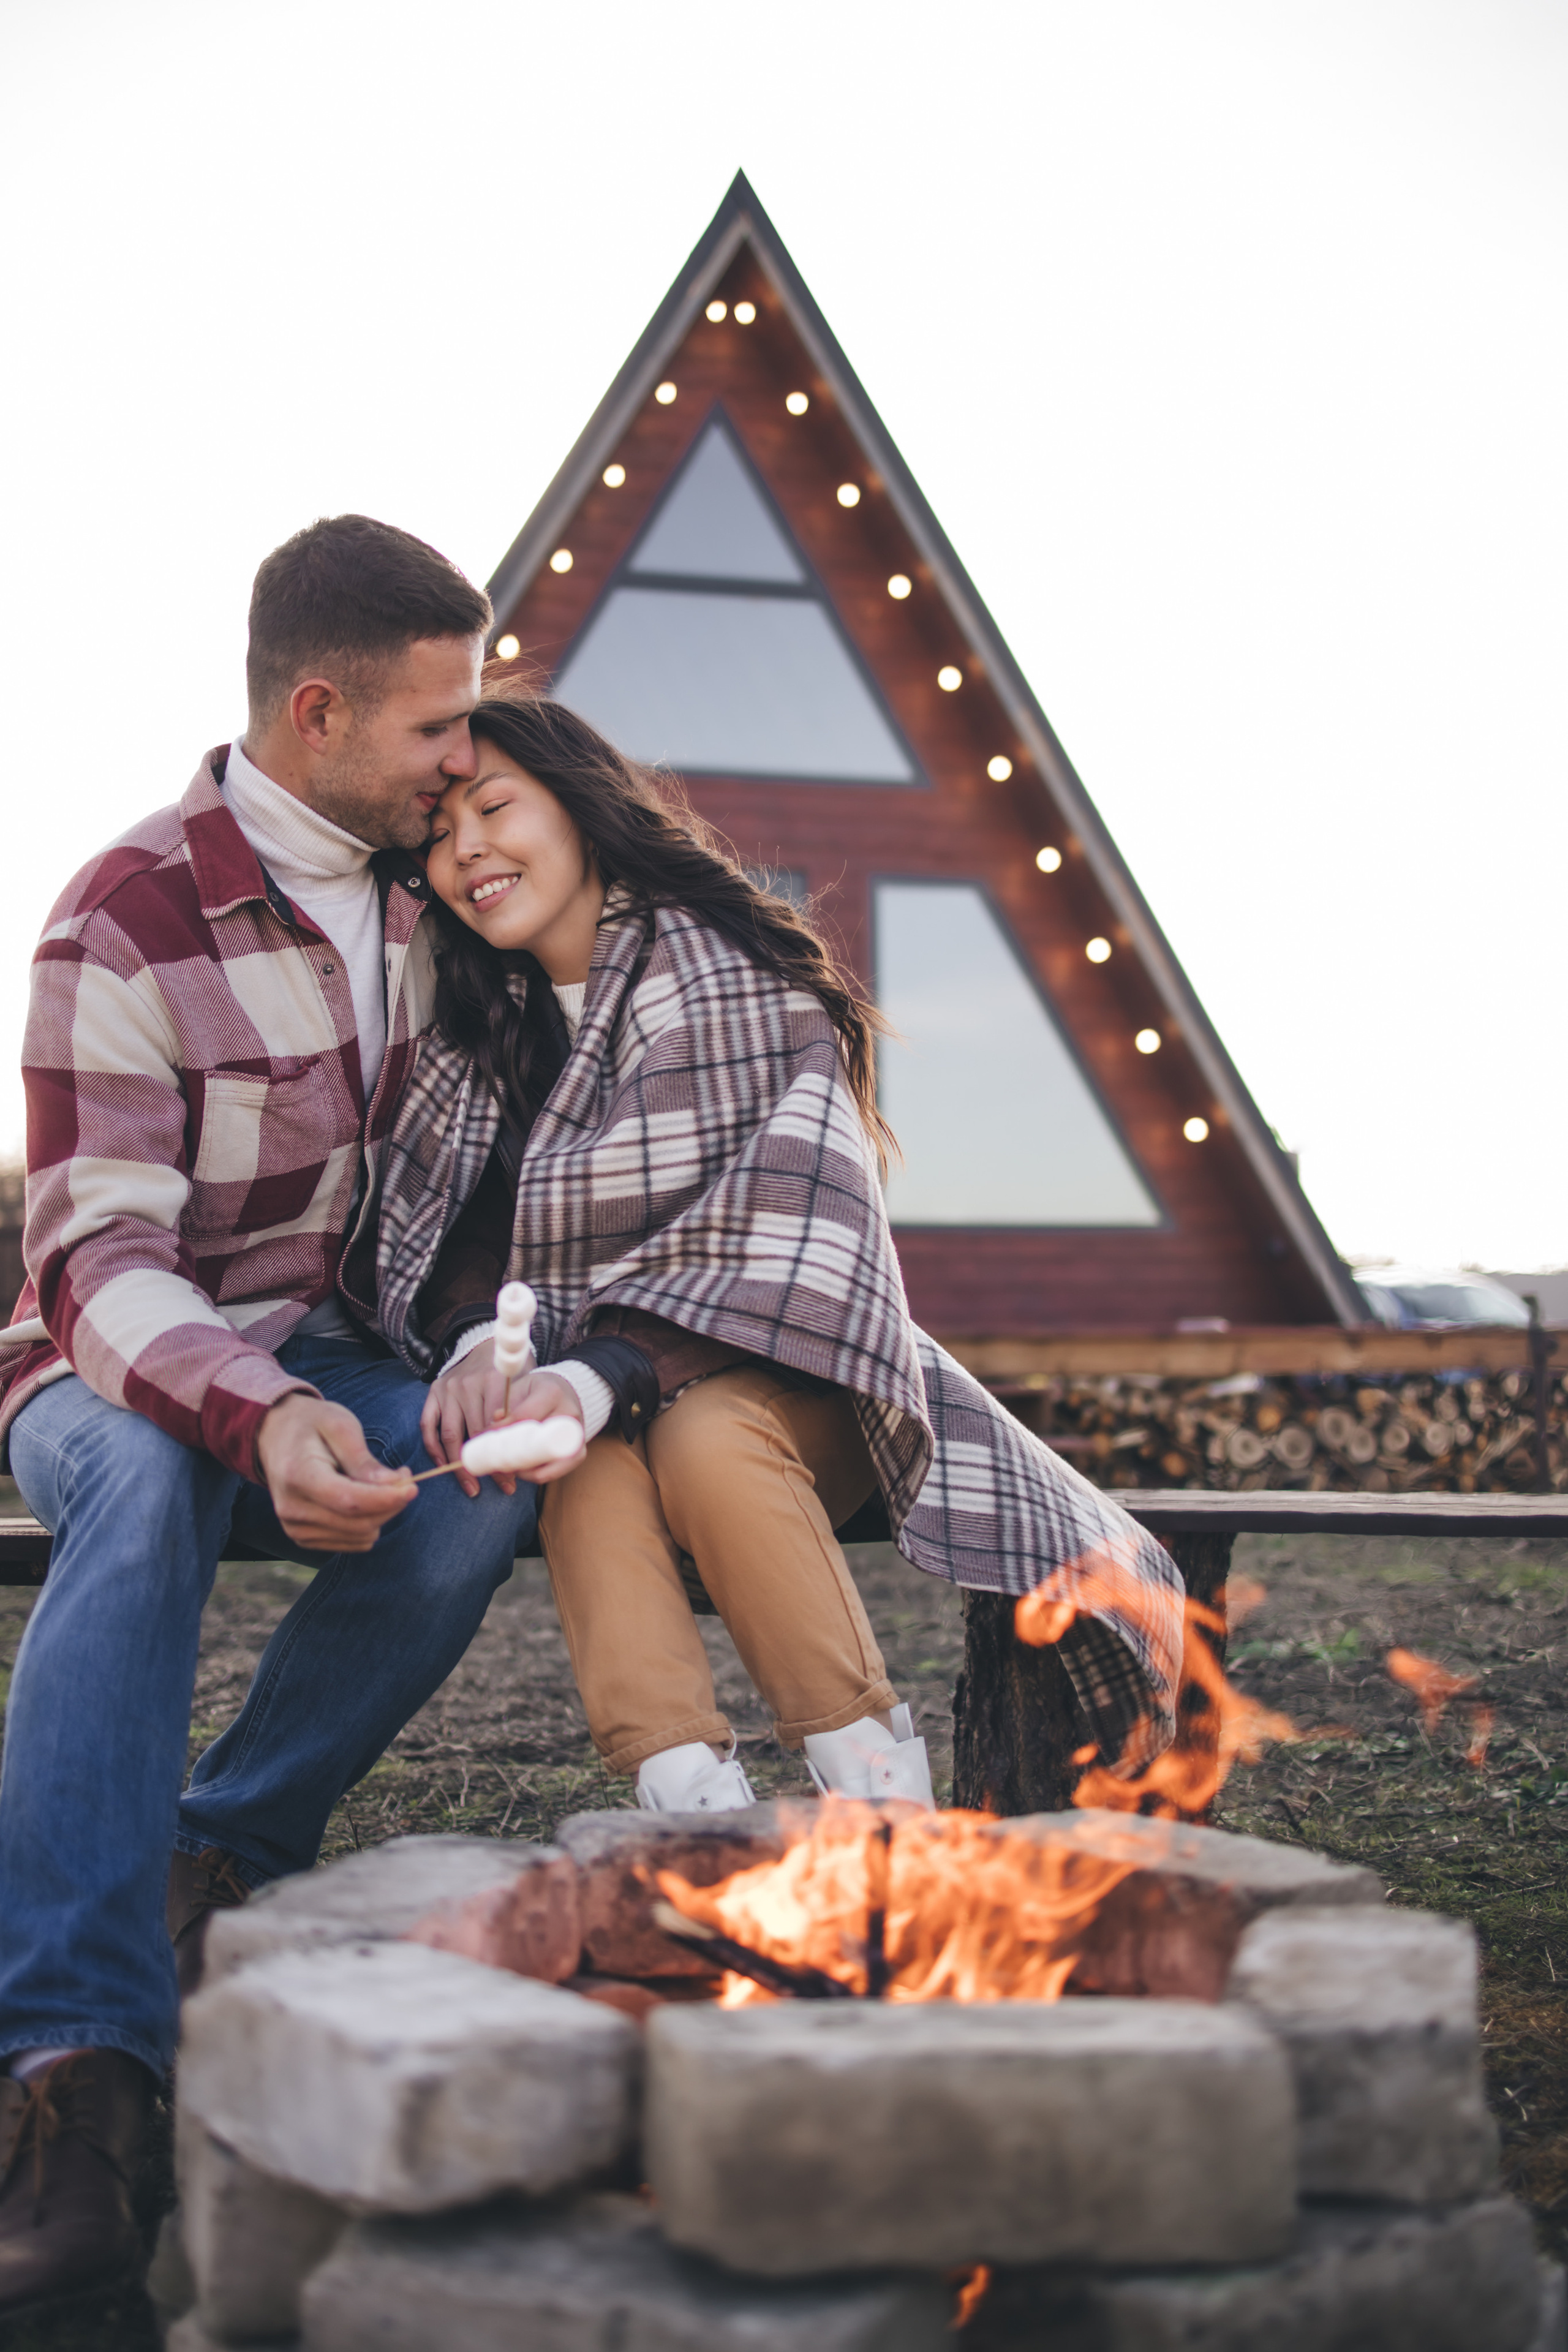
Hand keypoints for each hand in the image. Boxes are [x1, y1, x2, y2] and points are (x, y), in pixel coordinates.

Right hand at [256, 1393, 416, 1551]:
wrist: (274, 1436)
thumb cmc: (311, 1425)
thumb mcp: (340, 1426)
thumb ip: (364, 1459)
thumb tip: (393, 1485)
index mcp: (298, 1476)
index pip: (350, 1502)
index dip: (386, 1499)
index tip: (413, 1487)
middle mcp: (292, 1509)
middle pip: (359, 1523)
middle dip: (391, 1503)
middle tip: (401, 1476)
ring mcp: (295, 1528)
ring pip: (360, 1536)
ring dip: (381, 1514)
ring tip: (379, 1483)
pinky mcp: (303, 1538)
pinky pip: (352, 1542)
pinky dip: (368, 1524)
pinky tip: (363, 1499)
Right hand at [420, 1347, 585, 1496]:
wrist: (481, 1344)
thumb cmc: (508, 1372)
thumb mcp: (526, 1383)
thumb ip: (527, 1410)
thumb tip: (533, 1450)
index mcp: (494, 1381)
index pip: (499, 1426)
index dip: (505, 1455)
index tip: (513, 1477)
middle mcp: (468, 1385)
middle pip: (477, 1434)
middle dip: (488, 1465)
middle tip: (500, 1486)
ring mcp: (449, 1390)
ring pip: (451, 1435)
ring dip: (462, 1466)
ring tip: (473, 1487)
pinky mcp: (434, 1393)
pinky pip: (428, 1426)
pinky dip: (435, 1449)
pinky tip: (446, 1466)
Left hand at [498, 1369, 587, 1487]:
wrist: (566, 1393)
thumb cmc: (536, 1392)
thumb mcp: (519, 1390)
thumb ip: (505, 1407)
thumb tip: (491, 1429)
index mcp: (552, 1393)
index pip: (522, 1417)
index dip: (500, 1431)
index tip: (483, 1438)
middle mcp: (569, 1415)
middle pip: (536, 1445)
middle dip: (511, 1457)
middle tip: (492, 1460)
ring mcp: (577, 1436)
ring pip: (547, 1466)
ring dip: (522, 1471)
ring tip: (505, 1466)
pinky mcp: (578, 1453)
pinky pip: (554, 1473)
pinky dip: (534, 1474)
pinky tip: (521, 1469)